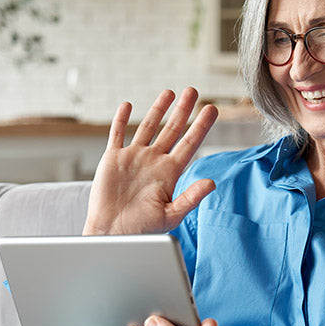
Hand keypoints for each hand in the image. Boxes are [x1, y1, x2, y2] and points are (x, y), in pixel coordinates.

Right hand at [83, 87, 217, 235]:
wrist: (112, 234)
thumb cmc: (142, 229)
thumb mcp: (171, 215)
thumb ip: (191, 197)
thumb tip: (212, 183)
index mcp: (170, 172)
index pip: (190, 143)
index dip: (201, 126)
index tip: (212, 109)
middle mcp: (154, 161)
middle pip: (172, 129)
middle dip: (183, 110)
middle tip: (193, 91)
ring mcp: (134, 158)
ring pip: (148, 126)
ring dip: (158, 109)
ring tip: (168, 92)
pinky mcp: (113, 159)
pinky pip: (117, 134)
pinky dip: (121, 119)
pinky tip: (128, 105)